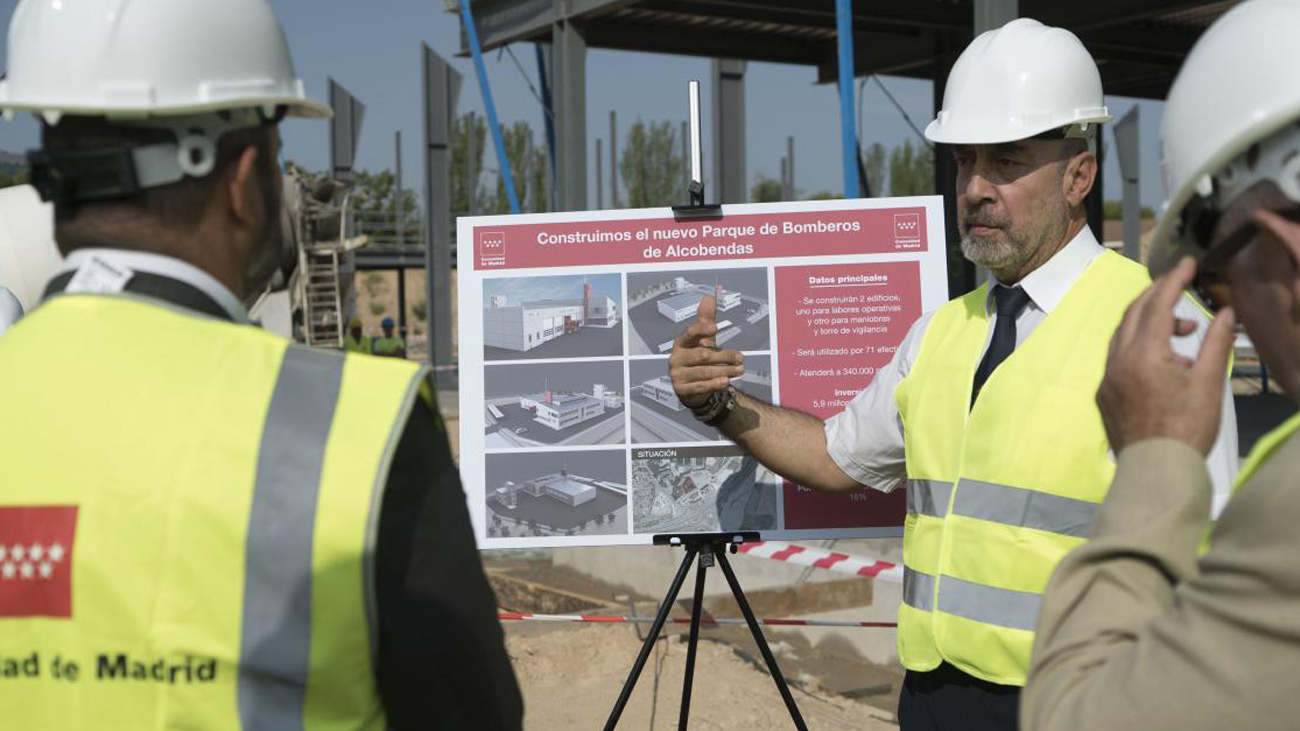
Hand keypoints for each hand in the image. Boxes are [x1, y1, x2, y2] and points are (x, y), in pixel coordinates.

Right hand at [668, 295, 744, 407]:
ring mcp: (677, 375)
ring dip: (724, 371)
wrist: (691, 387)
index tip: (714, 328)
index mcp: (681, 343)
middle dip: (724, 356)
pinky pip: (700, 386)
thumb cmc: (698, 359)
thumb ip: (706, 321)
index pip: (690, 334)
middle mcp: (676, 358)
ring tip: (740, 370)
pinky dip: (714, 384)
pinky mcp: (681, 389)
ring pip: (704, 372)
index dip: (701, 330)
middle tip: (741, 358)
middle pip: (702, 355)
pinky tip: (726, 382)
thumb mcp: (703, 340)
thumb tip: (709, 298)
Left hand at [1097, 257, 1234, 455]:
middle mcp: (1117, 362)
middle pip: (1133, 314)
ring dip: (1149, 323)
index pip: (1157, 305)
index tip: (1187, 263)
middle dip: (1157, 295)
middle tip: (1181, 287)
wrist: (1156, 473)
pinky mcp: (1104, 395)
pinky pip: (1118, 358)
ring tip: (1184, 333)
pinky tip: (1164, 361)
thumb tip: (1225, 312)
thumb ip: (1215, 343)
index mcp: (1143, 356)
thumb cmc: (1187, 430)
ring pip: (1123, 336)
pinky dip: (1139, 347)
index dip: (1173, 280)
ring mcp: (1106, 379)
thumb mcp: (1208, 384)